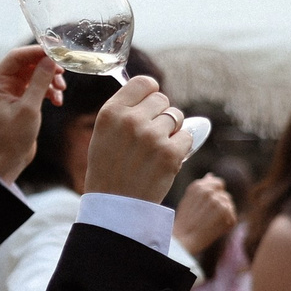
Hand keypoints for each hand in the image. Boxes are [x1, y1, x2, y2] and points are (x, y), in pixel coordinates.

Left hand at [0, 47, 64, 183]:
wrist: (9, 158)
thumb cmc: (14, 136)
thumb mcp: (29, 108)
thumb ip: (39, 81)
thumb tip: (51, 59)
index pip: (17, 56)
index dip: (37, 51)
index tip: (58, 50)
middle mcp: (1, 82)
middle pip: (27, 62)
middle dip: (47, 67)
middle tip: (63, 72)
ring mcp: (10, 89)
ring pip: (35, 73)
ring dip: (50, 80)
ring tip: (61, 91)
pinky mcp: (20, 97)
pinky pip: (38, 84)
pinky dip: (49, 90)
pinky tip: (57, 101)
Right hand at [83, 76, 195, 203]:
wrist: (115, 207)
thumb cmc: (109, 169)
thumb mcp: (103, 135)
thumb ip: (124, 111)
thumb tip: (152, 92)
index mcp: (110, 113)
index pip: (144, 83)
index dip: (150, 94)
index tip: (148, 106)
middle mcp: (130, 120)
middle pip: (162, 99)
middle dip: (160, 115)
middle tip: (148, 137)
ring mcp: (152, 136)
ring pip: (177, 117)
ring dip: (171, 131)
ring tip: (154, 150)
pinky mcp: (170, 153)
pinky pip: (187, 136)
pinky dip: (180, 148)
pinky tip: (164, 160)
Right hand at [173, 174, 236, 256]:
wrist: (184, 239)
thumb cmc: (184, 221)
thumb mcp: (188, 199)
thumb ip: (201, 187)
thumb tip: (211, 175)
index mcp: (198, 186)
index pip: (218, 183)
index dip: (216, 194)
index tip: (208, 206)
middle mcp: (209, 191)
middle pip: (225, 194)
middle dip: (220, 203)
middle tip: (207, 216)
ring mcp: (218, 201)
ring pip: (229, 204)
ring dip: (224, 212)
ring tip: (210, 222)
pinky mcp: (226, 212)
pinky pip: (232, 215)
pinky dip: (226, 223)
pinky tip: (214, 228)